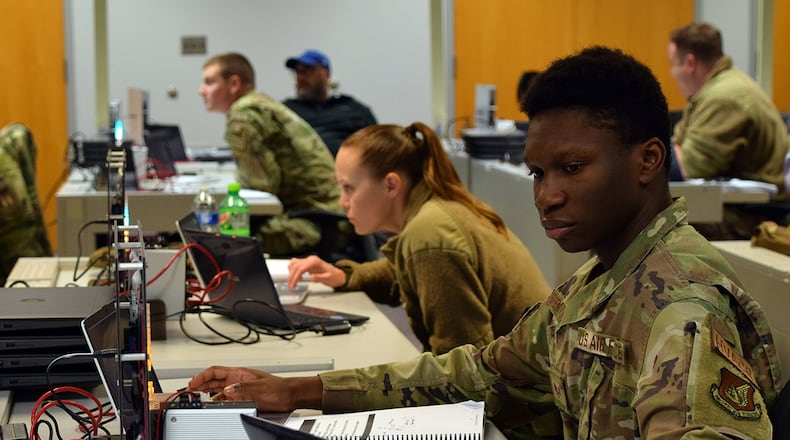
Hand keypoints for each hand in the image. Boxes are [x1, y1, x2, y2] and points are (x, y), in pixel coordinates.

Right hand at [187, 366, 321, 411]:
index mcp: (240, 373)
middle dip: (199, 383)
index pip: (216, 371)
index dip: (202, 376)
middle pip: (213, 379)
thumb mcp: (260, 388)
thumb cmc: (280, 388)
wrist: (290, 396)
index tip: (192, 382)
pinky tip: (211, 403)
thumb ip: (243, 389)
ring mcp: (239, 389)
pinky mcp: (243, 398)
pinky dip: (215, 400)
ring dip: (205, 392)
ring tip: (195, 396)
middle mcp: (238, 380)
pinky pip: (224, 398)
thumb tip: (226, 390)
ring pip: (217, 389)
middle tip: (188, 390)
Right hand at [287, 255, 345, 288]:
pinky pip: (296, 264)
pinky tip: (296, 277)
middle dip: (291, 276)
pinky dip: (293, 270)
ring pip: (294, 264)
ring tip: (293, 282)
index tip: (293, 284)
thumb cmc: (333, 276)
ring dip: (291, 273)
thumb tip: (311, 277)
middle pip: (295, 266)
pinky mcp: (307, 263)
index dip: (295, 277)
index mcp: (315, 262)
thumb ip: (319, 278)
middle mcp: (310, 259)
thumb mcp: (328, 278)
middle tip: (291, 286)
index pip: (300, 268)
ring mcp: (308, 260)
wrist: (337, 274)